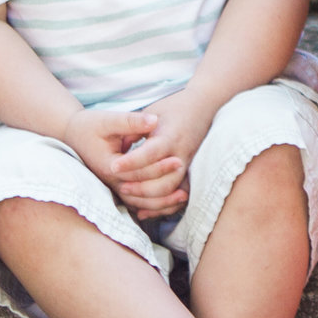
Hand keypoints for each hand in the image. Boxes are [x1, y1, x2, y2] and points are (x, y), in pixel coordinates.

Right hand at [63, 104, 188, 218]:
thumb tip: (153, 120)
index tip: (177, 159)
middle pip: (141, 192)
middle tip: (187, 178)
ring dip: (162, 202)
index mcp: (109, 165)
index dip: (158, 166)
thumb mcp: (107, 120)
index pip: (138, 172)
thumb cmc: (90, 125)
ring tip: (184, 196)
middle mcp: (112, 181)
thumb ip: (130, 121)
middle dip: (164, 185)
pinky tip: (171, 202)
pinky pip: (137, 204)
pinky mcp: (118, 188)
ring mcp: (115, 187)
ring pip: (140, 203)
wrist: (72, 136)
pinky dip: (154, 206)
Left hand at [116, 88, 224, 215]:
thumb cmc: (173, 107)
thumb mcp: (151, 111)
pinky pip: (177, 195)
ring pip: (172, 190)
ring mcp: (188, 164)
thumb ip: (135, 129)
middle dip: (141, 186)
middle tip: (120, 186)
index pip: (151, 153)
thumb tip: (120, 148)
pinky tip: (144, 211)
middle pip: (164, 179)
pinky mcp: (189, 171)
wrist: (203, 106)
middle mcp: (182, 153)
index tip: (113, 167)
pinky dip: (162, 206)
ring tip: (129, 195)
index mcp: (170, 136)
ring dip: (150, 198)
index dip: (132, 162)